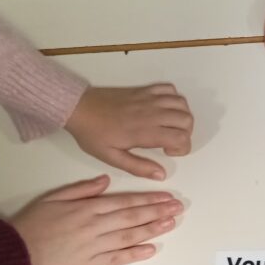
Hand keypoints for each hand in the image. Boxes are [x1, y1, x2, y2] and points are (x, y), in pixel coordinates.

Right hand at [10, 175, 180, 264]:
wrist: (18, 253)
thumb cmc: (34, 224)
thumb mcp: (55, 198)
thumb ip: (82, 189)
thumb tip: (106, 180)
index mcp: (87, 208)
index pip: (125, 202)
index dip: (149, 199)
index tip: (167, 197)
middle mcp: (95, 226)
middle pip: (133, 217)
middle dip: (158, 212)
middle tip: (179, 208)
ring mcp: (95, 246)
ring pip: (130, 236)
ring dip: (153, 229)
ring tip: (172, 224)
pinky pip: (118, 259)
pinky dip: (136, 254)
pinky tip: (152, 249)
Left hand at [65, 84, 193, 180]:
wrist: (78, 108)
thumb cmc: (93, 134)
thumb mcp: (111, 157)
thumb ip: (138, 167)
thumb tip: (161, 175)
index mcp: (144, 132)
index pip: (181, 137)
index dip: (182, 148)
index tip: (167, 151)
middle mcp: (151, 113)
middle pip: (187, 120)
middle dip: (186, 133)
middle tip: (170, 140)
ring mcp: (149, 99)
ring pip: (182, 104)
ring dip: (183, 116)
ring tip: (170, 126)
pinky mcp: (144, 90)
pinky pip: (170, 89)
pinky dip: (174, 98)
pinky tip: (165, 109)